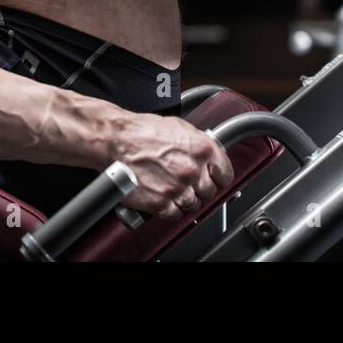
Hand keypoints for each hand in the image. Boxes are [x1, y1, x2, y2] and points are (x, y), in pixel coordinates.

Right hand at [111, 113, 234, 219]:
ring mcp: (177, 189)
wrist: (116, 140)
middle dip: (200, 189)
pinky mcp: (160, 203)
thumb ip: (198, 143)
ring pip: (193, 206)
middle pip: (209, 193)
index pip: (226, 175)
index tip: (213, 179)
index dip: (218, 177)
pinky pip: (175, 214)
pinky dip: (169, 209)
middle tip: (187, 183)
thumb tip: (208, 155)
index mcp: (202, 150)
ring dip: (184, 200)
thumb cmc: (142, 131)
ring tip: (171, 188)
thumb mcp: (179, 128)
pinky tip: (162, 196)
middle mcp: (193, 171)